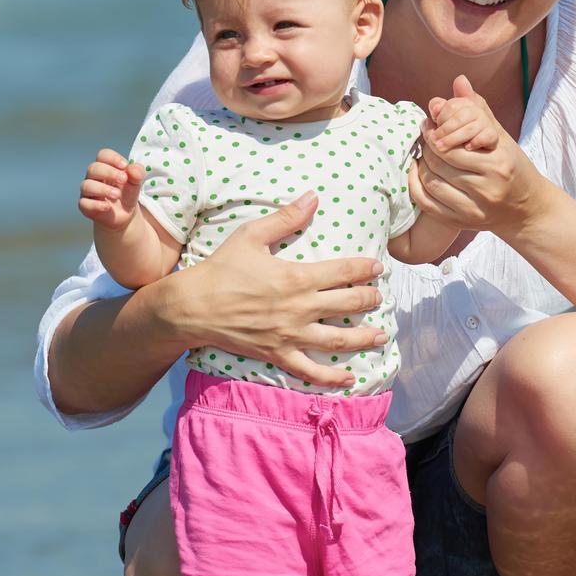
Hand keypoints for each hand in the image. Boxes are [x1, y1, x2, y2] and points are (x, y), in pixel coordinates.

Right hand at [79, 149, 144, 229]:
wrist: (124, 215)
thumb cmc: (127, 194)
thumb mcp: (136, 183)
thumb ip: (137, 173)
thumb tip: (131, 168)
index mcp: (105, 167)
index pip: (102, 155)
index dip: (112, 158)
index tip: (125, 166)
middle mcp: (93, 177)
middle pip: (93, 168)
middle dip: (109, 172)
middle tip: (123, 179)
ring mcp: (88, 192)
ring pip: (86, 185)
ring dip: (103, 189)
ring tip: (117, 195)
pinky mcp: (86, 207)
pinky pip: (84, 204)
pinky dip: (96, 205)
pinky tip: (108, 207)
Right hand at [168, 193, 388, 389]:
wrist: (193, 306)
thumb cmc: (221, 268)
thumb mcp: (251, 234)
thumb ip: (286, 217)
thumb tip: (313, 197)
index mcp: (296, 277)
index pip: (343, 271)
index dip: (365, 268)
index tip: (378, 267)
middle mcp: (300, 308)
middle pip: (348, 304)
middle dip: (369, 299)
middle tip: (380, 296)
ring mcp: (290, 334)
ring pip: (338, 340)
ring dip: (364, 337)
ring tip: (382, 334)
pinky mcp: (277, 354)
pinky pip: (310, 371)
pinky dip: (332, 378)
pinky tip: (350, 379)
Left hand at [409, 76, 551, 236]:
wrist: (527, 210)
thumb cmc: (513, 168)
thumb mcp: (501, 138)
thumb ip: (479, 110)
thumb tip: (459, 81)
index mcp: (498, 162)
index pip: (451, 145)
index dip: (433, 132)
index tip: (428, 123)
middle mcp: (488, 187)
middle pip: (439, 163)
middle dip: (425, 146)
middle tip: (423, 136)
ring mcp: (475, 209)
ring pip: (432, 181)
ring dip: (421, 164)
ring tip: (422, 153)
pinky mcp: (463, 223)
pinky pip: (428, 203)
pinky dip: (417, 185)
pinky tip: (418, 172)